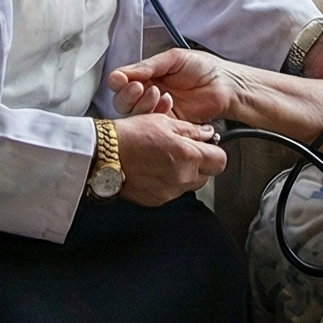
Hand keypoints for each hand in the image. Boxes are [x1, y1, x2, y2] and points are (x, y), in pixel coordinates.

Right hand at [107, 48, 252, 124]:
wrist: (226, 85)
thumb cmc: (204, 68)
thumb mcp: (174, 59)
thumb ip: (149, 65)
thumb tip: (125, 72)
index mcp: (148, 76)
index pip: (124, 81)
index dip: (119, 81)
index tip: (119, 79)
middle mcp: (149, 94)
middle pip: (123, 101)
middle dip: (126, 95)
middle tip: (138, 87)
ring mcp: (158, 110)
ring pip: (135, 114)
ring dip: (141, 104)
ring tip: (157, 92)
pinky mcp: (169, 124)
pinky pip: (153, 124)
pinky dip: (156, 113)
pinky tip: (168, 103)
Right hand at [110, 112, 226, 205]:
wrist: (102, 155)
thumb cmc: (129, 136)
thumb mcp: (163, 122)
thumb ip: (191, 130)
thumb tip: (207, 134)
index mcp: (188, 156)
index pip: (220, 161)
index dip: (214, 152)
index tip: (206, 146)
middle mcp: (182, 178)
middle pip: (207, 175)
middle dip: (199, 164)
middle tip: (182, 151)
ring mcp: (169, 191)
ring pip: (189, 185)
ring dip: (184, 174)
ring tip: (164, 159)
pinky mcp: (156, 200)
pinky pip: (172, 192)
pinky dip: (167, 182)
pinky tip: (153, 169)